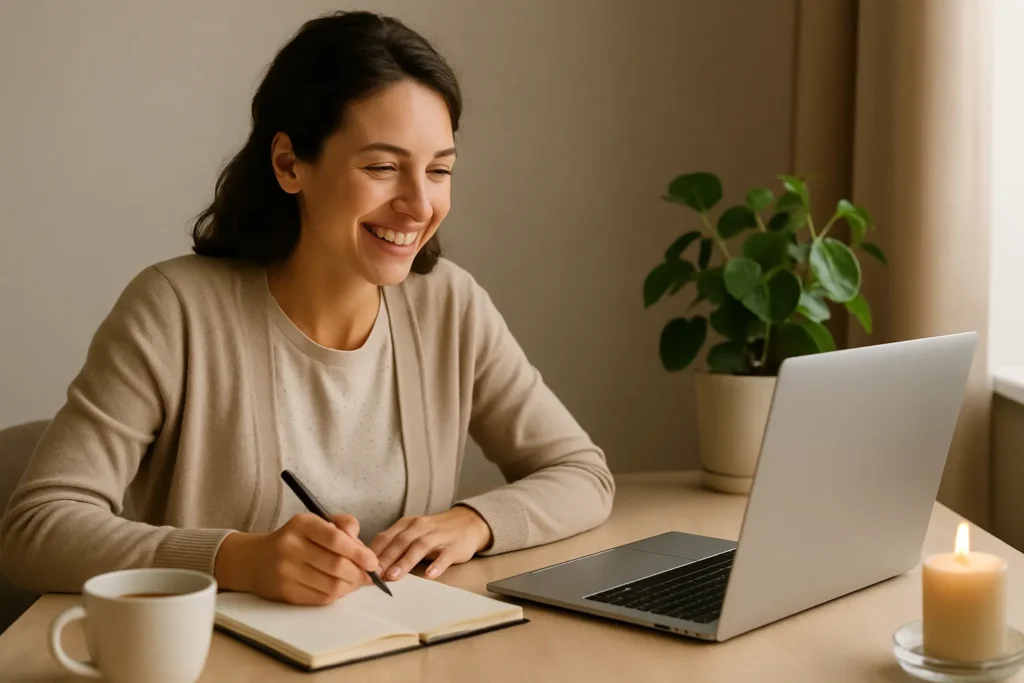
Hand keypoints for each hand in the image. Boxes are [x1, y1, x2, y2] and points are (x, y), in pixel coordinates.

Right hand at [214, 513, 378, 604]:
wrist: (254, 559)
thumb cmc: (295, 538)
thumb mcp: (316, 521)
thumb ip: (343, 525)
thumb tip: (362, 546)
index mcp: (301, 524)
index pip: (335, 539)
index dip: (358, 552)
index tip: (372, 561)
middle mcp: (290, 547)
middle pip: (335, 565)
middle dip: (359, 574)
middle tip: (369, 576)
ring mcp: (285, 571)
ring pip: (330, 586)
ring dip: (350, 586)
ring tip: (356, 582)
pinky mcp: (285, 592)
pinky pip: (320, 598)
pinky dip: (336, 595)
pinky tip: (341, 588)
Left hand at [371, 506, 492, 581]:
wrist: (468, 523)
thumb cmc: (435, 532)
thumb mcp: (413, 533)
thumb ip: (395, 546)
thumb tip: (370, 565)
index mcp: (407, 524)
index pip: (386, 537)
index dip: (373, 552)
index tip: (361, 568)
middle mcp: (421, 527)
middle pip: (400, 541)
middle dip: (386, 558)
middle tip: (373, 575)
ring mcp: (438, 536)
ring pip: (419, 546)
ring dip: (405, 561)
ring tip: (394, 576)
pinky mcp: (454, 546)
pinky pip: (445, 555)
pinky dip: (437, 565)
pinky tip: (430, 575)